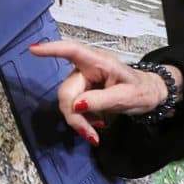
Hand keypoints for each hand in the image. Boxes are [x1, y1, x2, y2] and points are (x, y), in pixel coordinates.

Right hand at [28, 41, 181, 146]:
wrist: (150, 96)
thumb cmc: (141, 90)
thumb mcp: (126, 97)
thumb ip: (101, 100)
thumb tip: (77, 105)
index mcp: (100, 62)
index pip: (73, 51)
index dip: (52, 49)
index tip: (34, 49)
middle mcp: (87, 68)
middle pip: (67, 91)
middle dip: (74, 115)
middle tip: (89, 134)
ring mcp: (84, 80)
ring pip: (68, 102)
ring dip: (78, 121)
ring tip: (95, 133)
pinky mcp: (83, 92)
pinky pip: (73, 107)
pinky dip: (81, 120)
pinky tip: (94, 125)